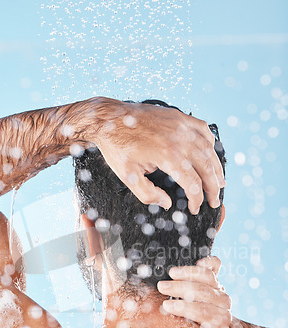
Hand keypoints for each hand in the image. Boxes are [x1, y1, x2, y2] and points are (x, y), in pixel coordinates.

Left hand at [92, 98, 224, 213]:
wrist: (110, 119)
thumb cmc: (118, 148)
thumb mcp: (128, 177)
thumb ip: (148, 194)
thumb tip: (167, 203)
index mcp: (167, 155)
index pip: (192, 183)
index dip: (197, 199)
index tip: (195, 208)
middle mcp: (179, 139)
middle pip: (206, 167)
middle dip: (213, 187)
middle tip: (214, 201)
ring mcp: (181, 125)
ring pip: (208, 149)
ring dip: (216, 168)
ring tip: (220, 182)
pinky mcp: (179, 116)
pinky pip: (203, 130)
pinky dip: (210, 144)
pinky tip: (211, 155)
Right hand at [157, 256, 234, 327]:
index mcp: (223, 324)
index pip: (207, 315)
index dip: (187, 309)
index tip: (167, 306)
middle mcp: (224, 306)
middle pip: (205, 295)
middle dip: (182, 290)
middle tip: (162, 288)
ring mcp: (220, 291)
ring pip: (209, 279)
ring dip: (188, 274)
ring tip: (169, 274)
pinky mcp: (216, 277)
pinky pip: (216, 266)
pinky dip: (209, 262)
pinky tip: (198, 261)